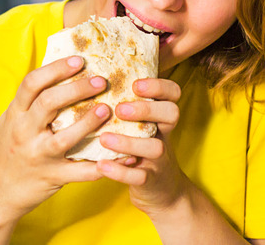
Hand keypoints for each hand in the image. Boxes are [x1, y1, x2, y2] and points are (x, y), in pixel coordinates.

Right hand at [0, 56, 111, 221]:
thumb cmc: (9, 150)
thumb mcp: (12, 121)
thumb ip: (30, 101)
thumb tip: (59, 71)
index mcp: (15, 114)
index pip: (31, 84)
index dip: (56, 69)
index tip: (79, 60)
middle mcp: (24, 132)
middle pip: (48, 103)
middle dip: (76, 89)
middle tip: (100, 80)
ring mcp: (38, 156)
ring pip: (65, 137)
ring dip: (89, 122)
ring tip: (107, 109)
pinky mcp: (52, 177)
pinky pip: (81, 172)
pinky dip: (103, 166)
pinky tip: (124, 157)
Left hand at [95, 78, 186, 215]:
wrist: (160, 190)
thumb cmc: (139, 147)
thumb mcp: (138, 124)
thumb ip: (124, 102)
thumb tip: (92, 74)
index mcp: (160, 116)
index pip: (173, 93)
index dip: (158, 86)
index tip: (135, 84)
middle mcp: (164, 133)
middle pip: (171, 114)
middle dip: (146, 109)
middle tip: (119, 109)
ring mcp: (159, 158)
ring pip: (155, 147)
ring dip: (128, 141)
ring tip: (104, 138)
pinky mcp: (150, 180)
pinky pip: (139, 176)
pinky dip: (120, 172)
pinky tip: (102, 165)